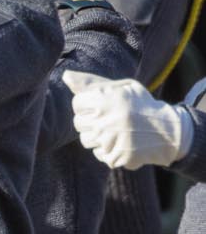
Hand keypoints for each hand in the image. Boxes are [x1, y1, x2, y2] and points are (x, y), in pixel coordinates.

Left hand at [63, 69, 195, 170]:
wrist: (169, 131)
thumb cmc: (141, 106)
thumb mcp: (122, 87)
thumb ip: (91, 82)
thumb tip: (65, 76)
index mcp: (106, 99)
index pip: (78, 103)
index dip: (90, 104)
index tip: (104, 105)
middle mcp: (106, 120)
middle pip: (78, 123)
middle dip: (92, 120)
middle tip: (111, 119)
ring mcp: (110, 141)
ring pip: (85, 140)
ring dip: (98, 136)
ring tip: (117, 131)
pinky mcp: (116, 157)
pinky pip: (99, 154)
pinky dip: (108, 150)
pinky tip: (123, 143)